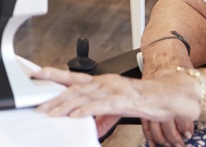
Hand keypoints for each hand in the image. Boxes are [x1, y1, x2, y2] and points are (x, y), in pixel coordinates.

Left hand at [33, 67, 197, 131]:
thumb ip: (102, 118)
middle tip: (39, 106)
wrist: (168, 96)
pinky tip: (75, 114)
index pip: (73, 77)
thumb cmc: (144, 100)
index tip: (37, 75)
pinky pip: (99, 105)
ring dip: (65, 105)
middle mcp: (104, 82)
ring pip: (83, 96)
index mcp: (101, 82)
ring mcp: (112, 89)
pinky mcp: (121, 99)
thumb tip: (91, 130)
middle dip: (54, 97)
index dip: (54, 75)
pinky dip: (85, 109)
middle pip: (73, 89)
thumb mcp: (117, 110)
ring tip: (51, 113)